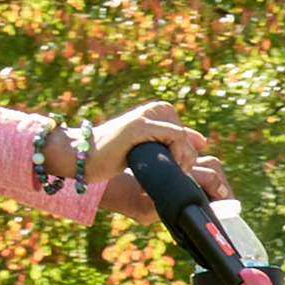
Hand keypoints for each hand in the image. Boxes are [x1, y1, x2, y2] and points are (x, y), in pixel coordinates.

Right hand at [80, 103, 212, 220]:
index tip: (171, 174)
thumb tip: (201, 141)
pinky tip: (161, 169)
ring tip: (162, 174)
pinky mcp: (141, 125)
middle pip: (188, 139)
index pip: (189, 137)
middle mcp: (156, 108)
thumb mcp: (149, 148)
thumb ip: (173, 142)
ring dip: (179, 162)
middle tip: (167, 176)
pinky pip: (175, 137)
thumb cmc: (113, 156)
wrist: (82, 156)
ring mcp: (148, 115)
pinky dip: (175, 157)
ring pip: (183, 139)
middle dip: (184, 161)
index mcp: (159, 111)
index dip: (186, 158)